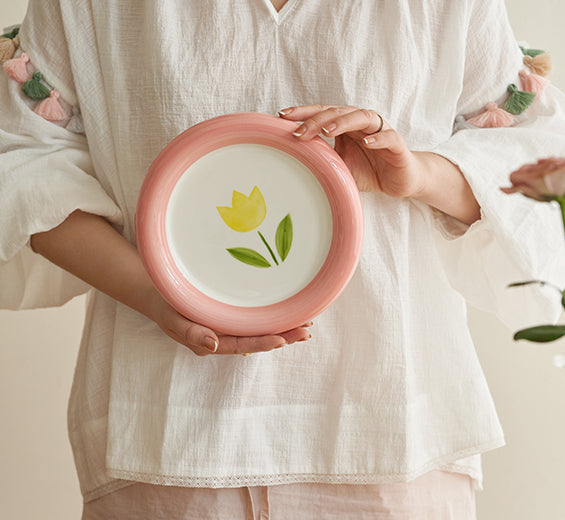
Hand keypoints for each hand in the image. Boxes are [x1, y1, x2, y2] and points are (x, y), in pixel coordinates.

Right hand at [148, 290, 311, 355]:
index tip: (282, 340)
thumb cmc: (166, 308)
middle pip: (256, 339)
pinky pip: (256, 318)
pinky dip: (274, 316)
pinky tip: (290, 312)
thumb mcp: (172, 320)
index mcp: (212, 342)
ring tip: (306, 323)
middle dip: (283, 337)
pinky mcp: (233, 314)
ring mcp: (230, 326)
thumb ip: (191, 333)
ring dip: (283, 327)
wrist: (160, 294)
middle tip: (306, 331)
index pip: (241, 345)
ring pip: (260, 330)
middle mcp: (225, 337)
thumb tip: (214, 345)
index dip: (262, 343)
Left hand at [278, 104, 424, 196]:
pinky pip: (388, 137)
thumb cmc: (368, 171)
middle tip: (298, 131)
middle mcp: (361, 123)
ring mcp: (380, 131)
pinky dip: (378, 138)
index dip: (303, 113)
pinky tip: (367, 142)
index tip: (281, 116)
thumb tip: (293, 162)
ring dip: (344, 122)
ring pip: (362, 117)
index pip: (322, 113)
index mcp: (346, 126)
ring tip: (327, 130)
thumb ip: (322, 160)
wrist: (400, 180)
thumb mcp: (339, 167)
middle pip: (337, 113)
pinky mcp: (397, 145)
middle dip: (316, 120)